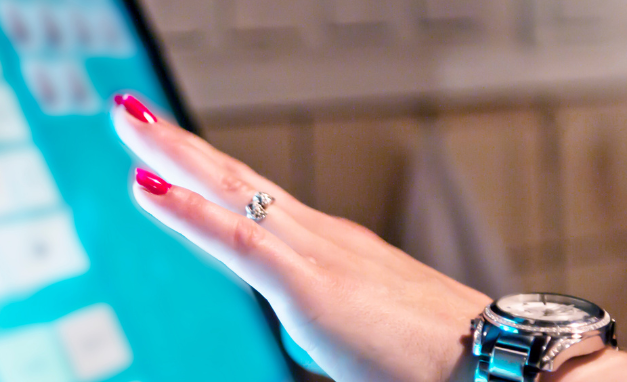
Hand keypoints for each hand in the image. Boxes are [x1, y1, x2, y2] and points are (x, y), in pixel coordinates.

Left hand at [112, 94, 491, 381]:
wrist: (498, 364)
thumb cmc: (440, 360)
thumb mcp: (368, 334)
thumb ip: (329, 325)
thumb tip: (309, 335)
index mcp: (334, 250)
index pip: (254, 203)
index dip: (205, 174)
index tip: (165, 151)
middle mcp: (322, 239)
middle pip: (235, 181)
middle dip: (178, 144)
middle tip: (131, 111)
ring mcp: (318, 256)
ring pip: (230, 193)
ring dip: (172, 156)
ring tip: (128, 122)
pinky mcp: (313, 287)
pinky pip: (239, 241)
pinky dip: (189, 212)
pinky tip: (148, 188)